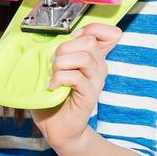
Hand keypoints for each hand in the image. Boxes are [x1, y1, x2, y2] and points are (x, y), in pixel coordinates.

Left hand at [30, 22, 121, 147]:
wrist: (56, 127)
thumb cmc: (53, 97)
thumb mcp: (53, 69)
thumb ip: (57, 52)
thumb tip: (47, 35)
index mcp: (92, 58)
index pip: (109, 33)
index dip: (93, 28)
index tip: (73, 38)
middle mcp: (99, 67)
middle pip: (90, 41)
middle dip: (65, 47)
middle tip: (53, 63)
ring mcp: (96, 81)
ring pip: (84, 57)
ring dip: (61, 63)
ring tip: (53, 75)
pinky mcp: (90, 95)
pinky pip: (76, 77)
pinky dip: (59, 79)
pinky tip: (52, 86)